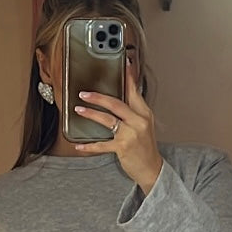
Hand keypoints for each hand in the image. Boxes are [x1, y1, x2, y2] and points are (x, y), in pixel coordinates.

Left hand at [72, 61, 163, 194]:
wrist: (152, 169)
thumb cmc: (145, 147)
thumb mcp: (144, 125)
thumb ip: (133, 111)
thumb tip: (119, 99)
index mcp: (144, 113)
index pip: (134, 91)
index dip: (128, 77)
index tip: (123, 63)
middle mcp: (138, 121)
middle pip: (116, 104)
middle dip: (98, 97)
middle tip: (84, 93)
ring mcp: (131, 134)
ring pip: (107, 120)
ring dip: (91, 114)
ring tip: (79, 109)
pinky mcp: (123, 147)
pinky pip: (102, 144)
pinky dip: (89, 146)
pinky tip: (79, 145)